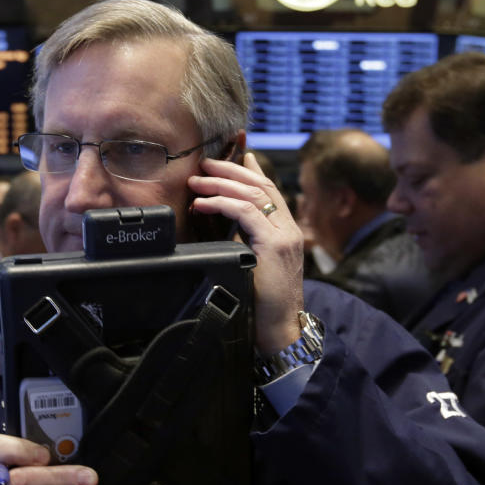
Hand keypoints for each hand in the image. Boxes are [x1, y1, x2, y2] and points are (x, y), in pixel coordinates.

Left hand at [188, 152, 304, 353]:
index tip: (236, 154)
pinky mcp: (274, 246)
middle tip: (204, 164)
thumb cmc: (262, 303)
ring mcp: (283, 236)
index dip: (251, 170)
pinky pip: (246, 213)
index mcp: (285, 232)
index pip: (270, 191)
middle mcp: (288, 229)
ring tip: (197, 182)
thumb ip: (245, 242)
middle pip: (260, 186)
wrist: (279, 329)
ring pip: (252, 194)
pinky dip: (222, 203)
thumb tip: (227, 227)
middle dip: (230, 170)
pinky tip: (203, 203)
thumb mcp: (253, 264)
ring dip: (221, 184)